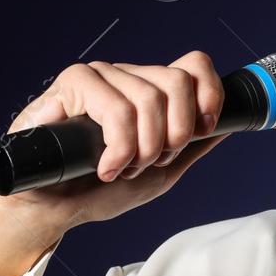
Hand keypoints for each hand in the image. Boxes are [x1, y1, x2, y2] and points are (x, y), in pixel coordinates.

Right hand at [0, 51, 227, 275]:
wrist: (50, 210)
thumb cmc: (94, 191)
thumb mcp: (157, 176)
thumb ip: (189, 152)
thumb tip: (225, 131)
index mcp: (149, 91)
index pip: (193, 66)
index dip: (208, 95)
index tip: (202, 130)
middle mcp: (127, 77)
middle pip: (178, 82)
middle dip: (173, 135)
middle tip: (149, 163)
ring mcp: (100, 77)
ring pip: (149, 98)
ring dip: (142, 149)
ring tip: (120, 169)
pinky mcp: (73, 84)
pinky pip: (116, 108)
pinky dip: (119, 148)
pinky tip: (105, 166)